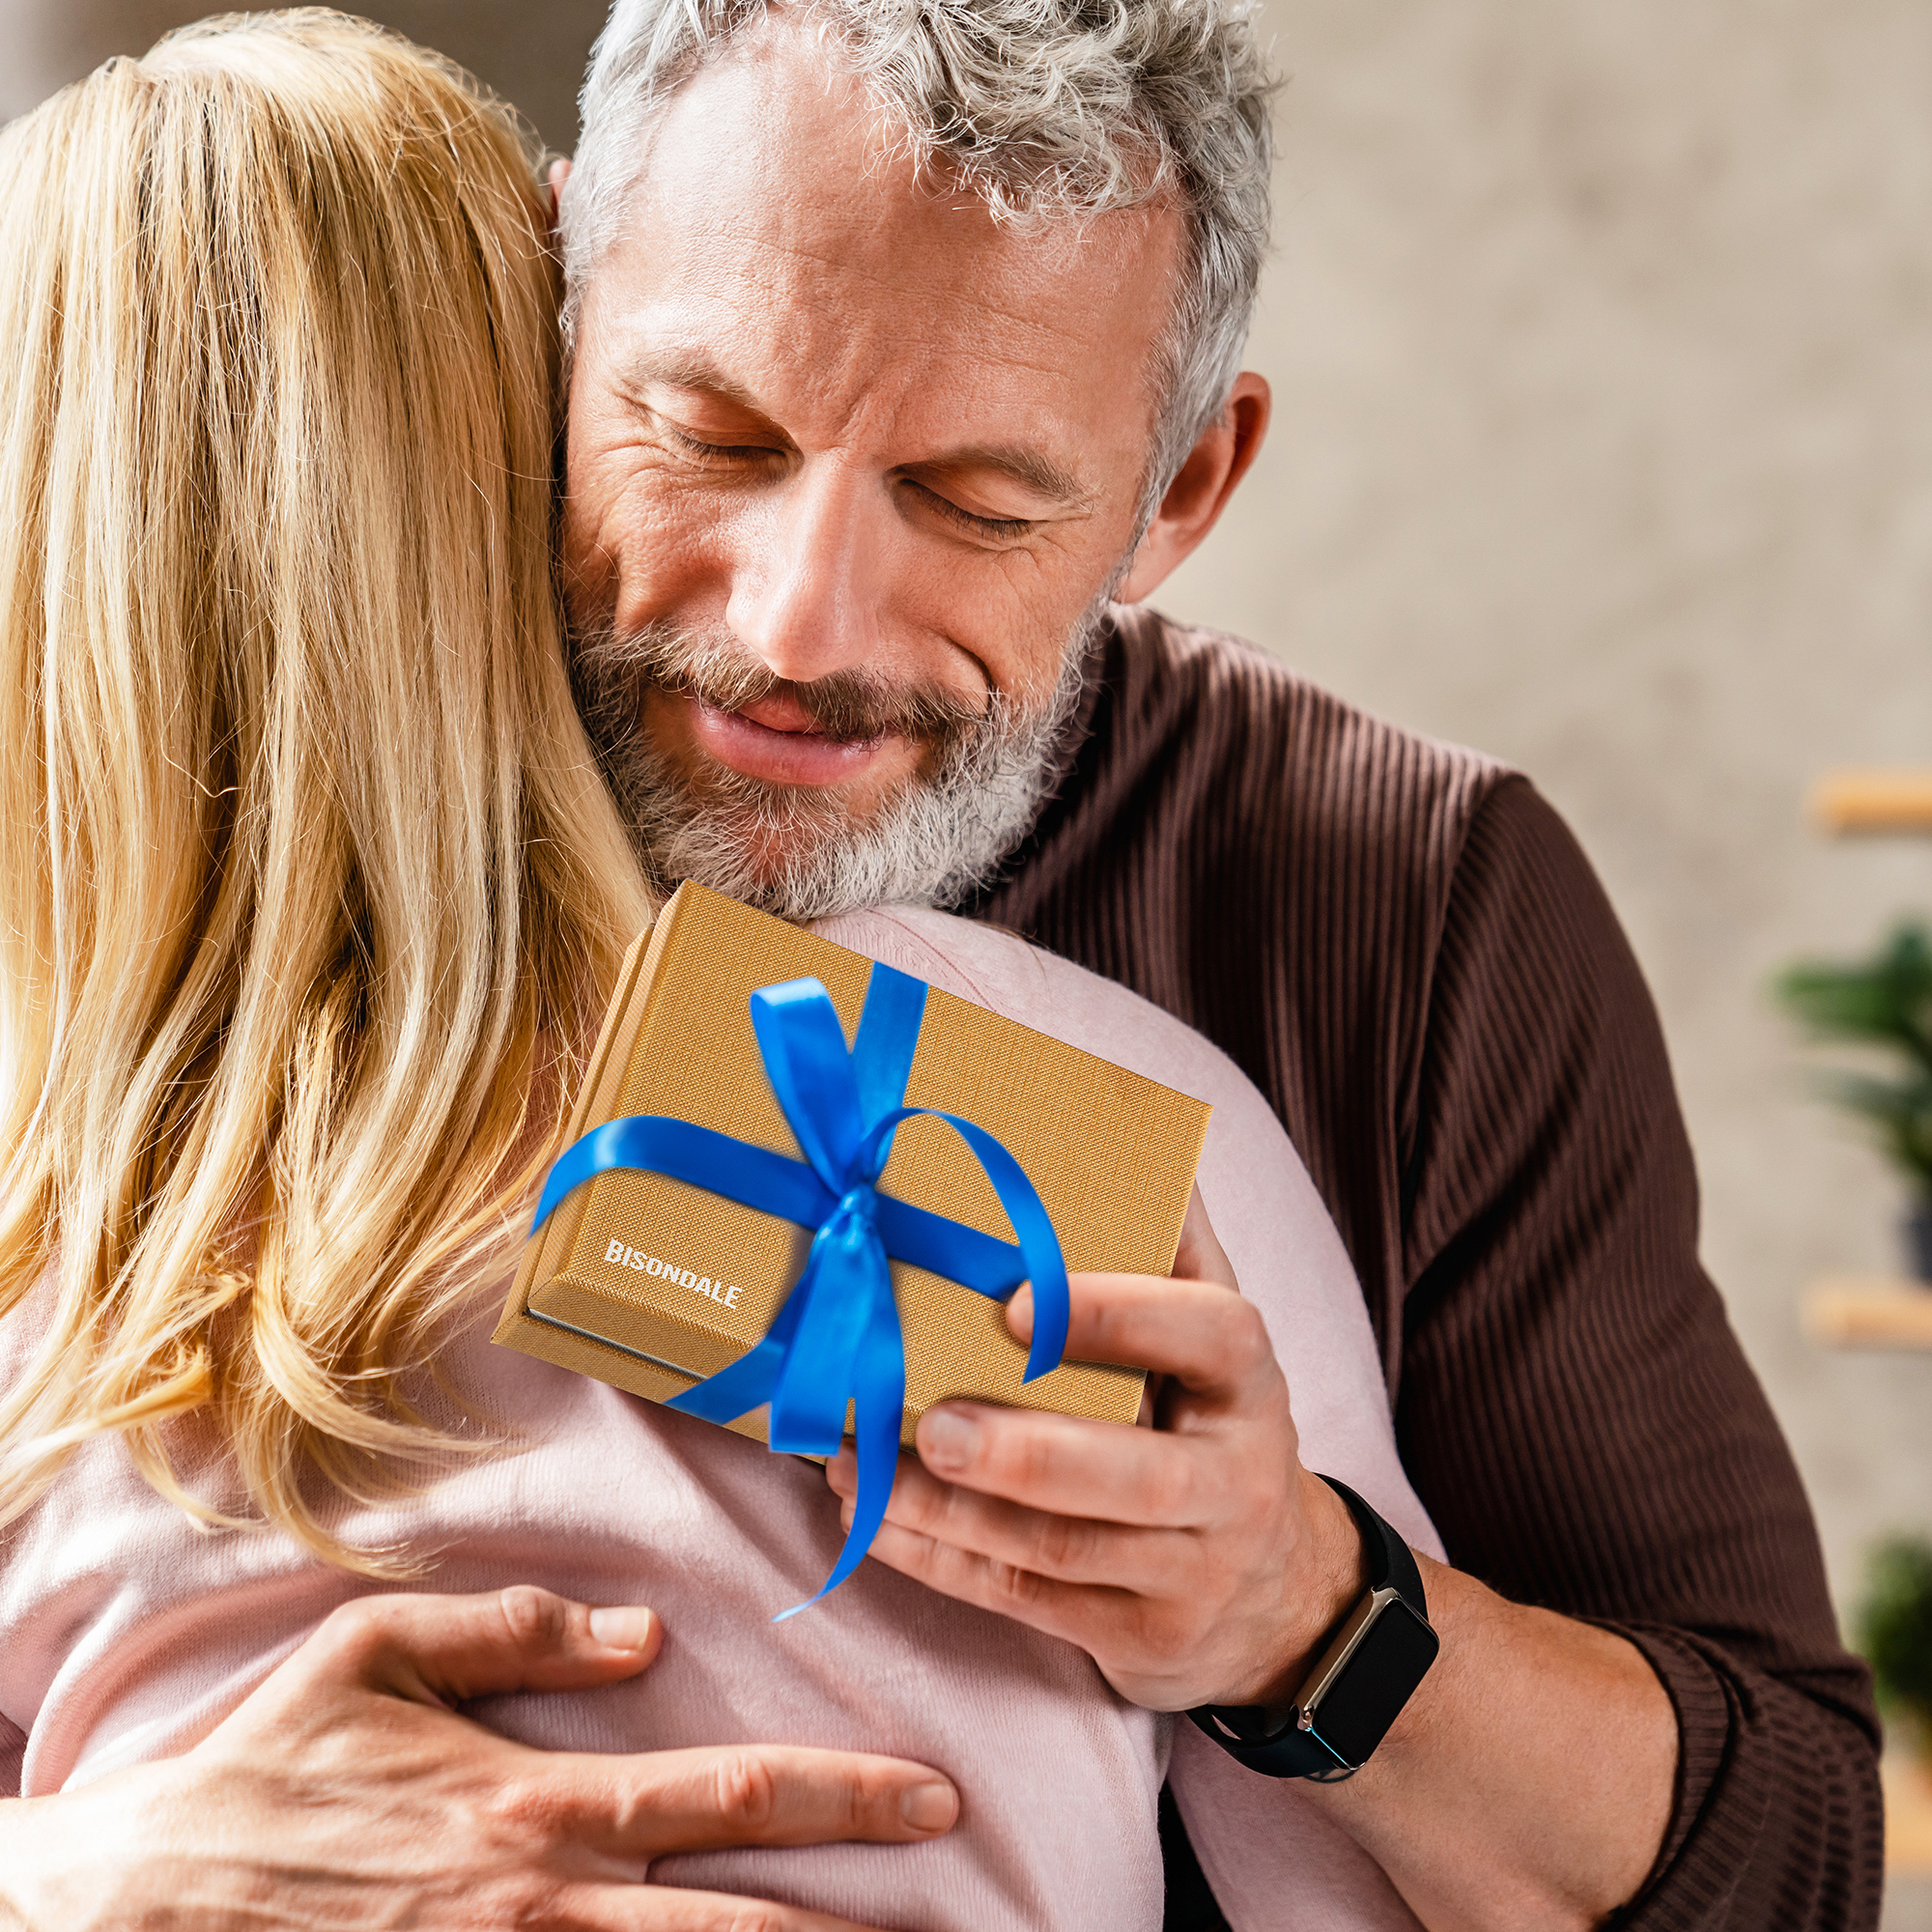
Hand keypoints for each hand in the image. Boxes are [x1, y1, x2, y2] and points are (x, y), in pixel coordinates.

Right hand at [0, 1585, 956, 1931]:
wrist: (151, 1903)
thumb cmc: (270, 1765)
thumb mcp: (375, 1649)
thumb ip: (513, 1628)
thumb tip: (640, 1633)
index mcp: (536, 1801)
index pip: (724, 1793)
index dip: (838, 1794)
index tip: (929, 1797)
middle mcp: (545, 1900)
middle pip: (735, 1919)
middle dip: (855, 1921)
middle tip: (952, 1916)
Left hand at [826, 1191, 1363, 1711]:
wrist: (1282, 1598)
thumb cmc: (1213, 1425)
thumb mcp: (1219, 1340)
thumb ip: (1175, 1243)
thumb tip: (1130, 1120)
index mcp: (1250, 1385)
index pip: (1211, 1337)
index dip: (1119, 1315)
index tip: (1017, 1302)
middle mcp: (1235, 1482)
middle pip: (1134, 1476)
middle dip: (1025, 1453)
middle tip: (929, 1421)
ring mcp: (1191, 1572)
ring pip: (1063, 1550)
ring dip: (951, 1511)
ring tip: (859, 1466)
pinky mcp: (1138, 1636)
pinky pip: (1027, 1601)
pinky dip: (941, 1561)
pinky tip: (872, 1522)